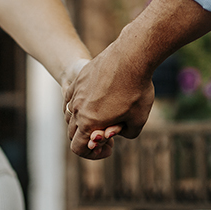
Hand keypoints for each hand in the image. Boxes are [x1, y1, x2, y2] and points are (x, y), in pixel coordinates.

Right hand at [64, 38, 154, 158]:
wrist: (132, 57)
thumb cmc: (137, 90)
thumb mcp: (138, 120)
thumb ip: (125, 134)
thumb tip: (116, 132)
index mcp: (89, 123)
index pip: (77, 148)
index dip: (91, 153)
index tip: (108, 147)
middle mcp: (78, 108)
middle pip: (73, 132)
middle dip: (87, 137)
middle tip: (107, 132)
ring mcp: (77, 92)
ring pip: (72, 113)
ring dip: (84, 119)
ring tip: (103, 114)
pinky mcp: (80, 78)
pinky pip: (74, 96)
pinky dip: (82, 103)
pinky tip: (98, 98)